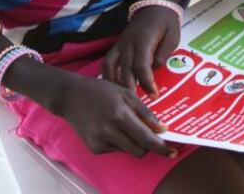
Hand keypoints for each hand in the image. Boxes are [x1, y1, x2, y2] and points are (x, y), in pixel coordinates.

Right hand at [51, 72, 175, 157]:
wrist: (70, 97)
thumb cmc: (101, 91)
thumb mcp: (125, 93)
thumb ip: (144, 112)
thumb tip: (162, 129)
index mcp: (119, 115)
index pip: (146, 139)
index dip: (161, 148)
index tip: (173, 152)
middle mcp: (109, 131)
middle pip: (139, 151)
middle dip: (147, 146)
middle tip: (150, 135)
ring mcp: (100, 142)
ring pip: (127, 150)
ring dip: (132, 142)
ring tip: (124, 124)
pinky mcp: (94, 148)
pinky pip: (116, 149)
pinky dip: (120, 141)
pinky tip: (111, 127)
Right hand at [103, 6, 179, 96]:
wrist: (153, 6)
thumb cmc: (166, 24)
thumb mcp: (172, 37)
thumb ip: (163, 54)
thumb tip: (154, 70)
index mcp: (143, 40)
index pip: (142, 65)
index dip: (147, 82)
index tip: (154, 95)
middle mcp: (128, 44)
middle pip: (125, 70)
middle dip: (131, 89)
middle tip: (137, 107)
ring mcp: (119, 45)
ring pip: (112, 67)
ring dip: (116, 85)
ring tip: (122, 102)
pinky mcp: (116, 47)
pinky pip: (107, 63)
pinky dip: (107, 76)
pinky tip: (112, 90)